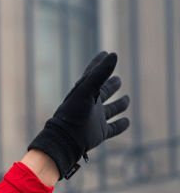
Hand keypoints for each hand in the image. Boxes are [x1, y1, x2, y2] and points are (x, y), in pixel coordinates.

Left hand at [28, 51, 130, 179]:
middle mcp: (90, 105)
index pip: (93, 75)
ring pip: (110, 110)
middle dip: (110, 86)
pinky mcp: (100, 132)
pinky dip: (120, 125)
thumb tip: (113, 54)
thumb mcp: (86, 90)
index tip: (106, 53)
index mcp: (85, 92)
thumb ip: (99, 73)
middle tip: (118, 79)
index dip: (99, 64)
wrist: (65, 139)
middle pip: (103, 93)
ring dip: (118, 105)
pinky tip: (127, 122)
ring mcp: (95, 119)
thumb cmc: (73, 113)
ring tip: (126, 99)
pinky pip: (112, 128)